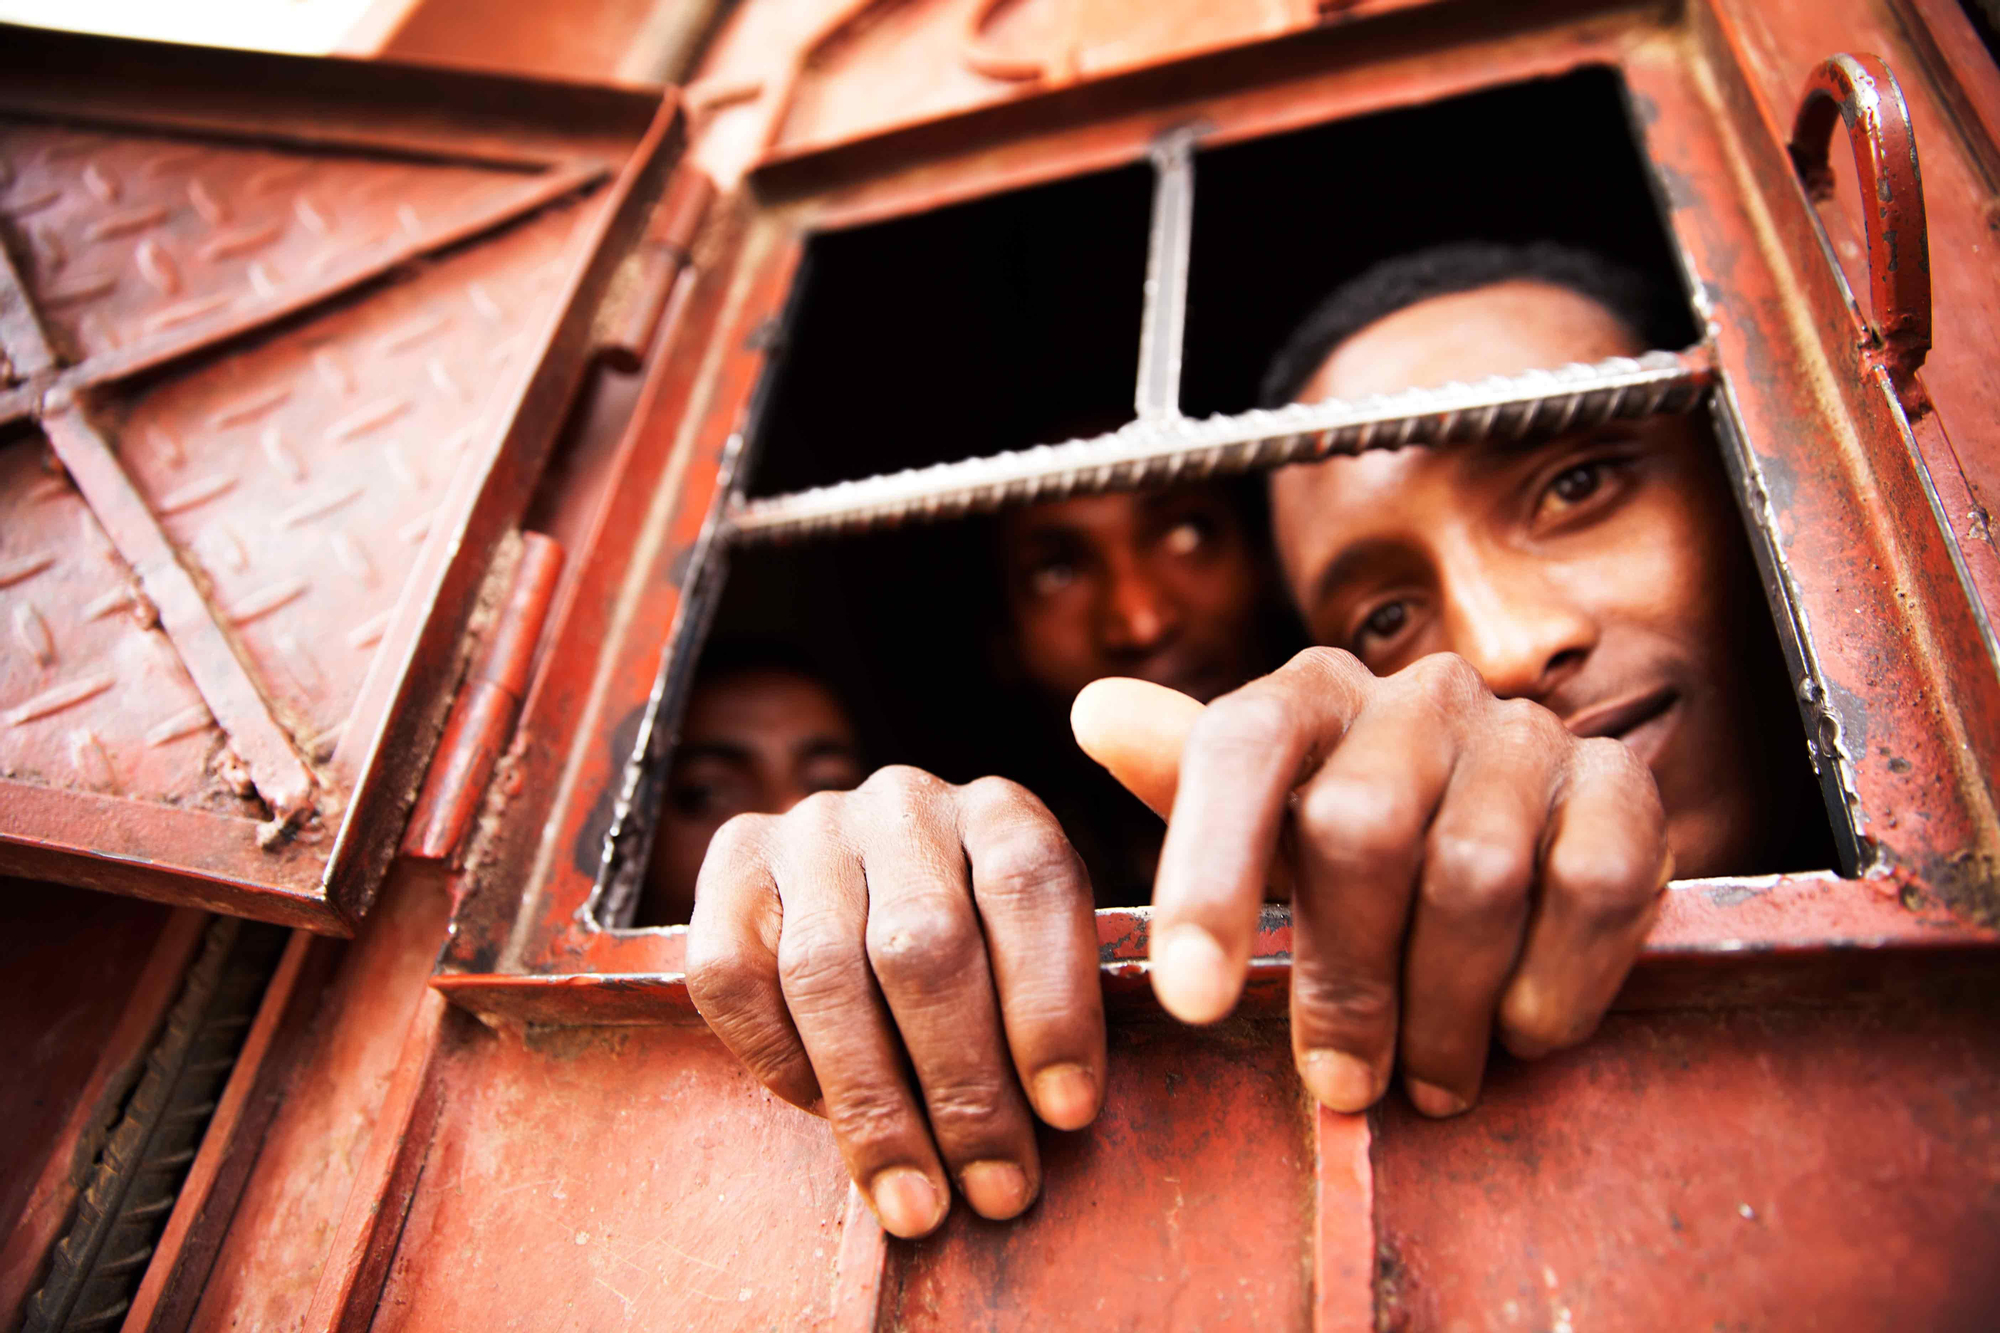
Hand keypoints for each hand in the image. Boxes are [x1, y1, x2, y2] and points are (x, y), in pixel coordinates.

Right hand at [685, 767, 1104, 1237]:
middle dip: (963, 1087)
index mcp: (1001, 811)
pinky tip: (824, 1117)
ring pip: (825, 973)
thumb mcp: (1037, 960)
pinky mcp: (732, 863)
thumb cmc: (979, 958)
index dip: (1051, 1006)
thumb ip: (1051, 1011)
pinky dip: (779, 1063)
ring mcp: (810, 830)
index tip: (1066, 1114)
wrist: (865, 892)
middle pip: (924, 944)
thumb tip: (1053, 1121)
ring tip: (914, 1200)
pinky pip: (734, 975)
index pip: (1030, 886)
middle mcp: (904, 804)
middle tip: (993, 1188)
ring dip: (872, 1107)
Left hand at [1074, 647, 1669, 1117]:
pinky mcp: (1621, 786)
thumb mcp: (1260, 818)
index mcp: (1307, 694)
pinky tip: (1522, 1031)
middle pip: (1359, 829)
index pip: (1238, 751)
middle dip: (1344, 980)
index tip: (1191, 1004)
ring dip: (1444, 1006)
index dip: (1208, 874)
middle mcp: (1417, 693)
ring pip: (1474, 875)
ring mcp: (1525, 733)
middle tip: (1341, 1082)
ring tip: (1428, 1083)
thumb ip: (1179, 776)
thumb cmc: (1350, 839)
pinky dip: (1553, 982)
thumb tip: (1094, 712)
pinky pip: (1592, 888)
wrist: (1518, 826)